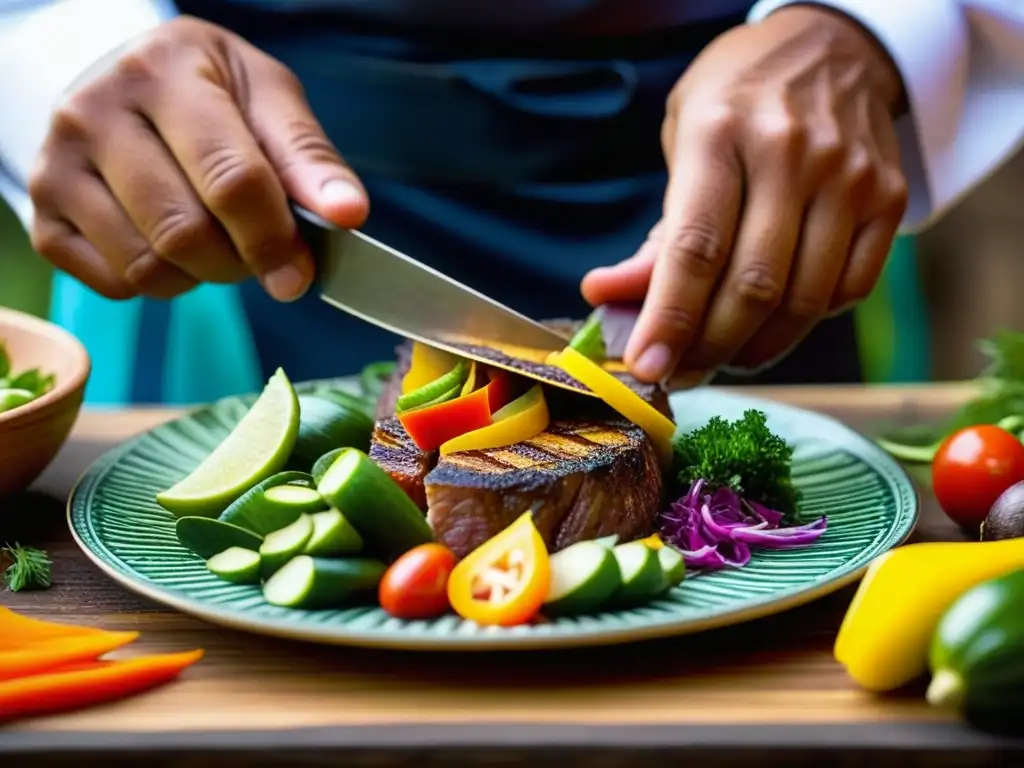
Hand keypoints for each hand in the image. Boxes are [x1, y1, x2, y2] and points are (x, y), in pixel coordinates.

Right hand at [28, 17, 368, 301]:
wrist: (126, 85)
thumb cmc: (211, 93)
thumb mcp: (267, 99)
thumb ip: (309, 158)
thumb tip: (347, 215)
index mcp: (164, 72)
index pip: (229, 176)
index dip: (273, 237)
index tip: (300, 275)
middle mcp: (95, 112)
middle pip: (184, 231)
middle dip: (240, 263)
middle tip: (260, 255)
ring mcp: (58, 165)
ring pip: (147, 265)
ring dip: (201, 276)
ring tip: (216, 241)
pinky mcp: (44, 215)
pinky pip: (116, 283)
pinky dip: (160, 283)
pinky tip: (171, 245)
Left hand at [581, 6, 908, 382]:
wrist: (832, 44)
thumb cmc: (738, 100)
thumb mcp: (681, 142)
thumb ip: (653, 231)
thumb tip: (607, 298)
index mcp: (720, 133)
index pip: (695, 248)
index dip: (669, 318)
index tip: (646, 367)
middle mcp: (791, 154)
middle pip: (753, 286)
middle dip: (709, 348)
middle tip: (680, 371)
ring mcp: (848, 176)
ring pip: (803, 299)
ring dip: (756, 348)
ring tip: (722, 356)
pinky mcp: (888, 197)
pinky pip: (848, 289)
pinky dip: (806, 321)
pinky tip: (777, 317)